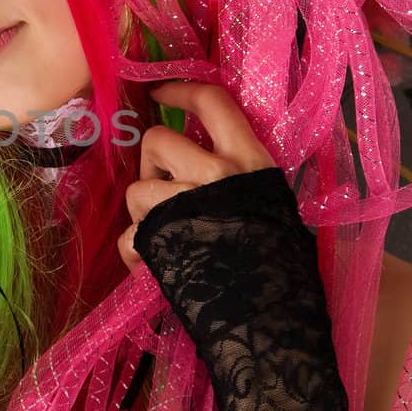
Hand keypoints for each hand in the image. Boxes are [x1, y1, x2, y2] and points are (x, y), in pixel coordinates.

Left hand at [118, 80, 275, 273]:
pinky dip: (136, 255)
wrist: (274, 320)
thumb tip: (211, 165)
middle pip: (157, 141)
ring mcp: (181, 205)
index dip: (181, 91)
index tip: (161, 93)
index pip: (213, 103)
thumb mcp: (274, 205)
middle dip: (153, 164)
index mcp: (248, 161)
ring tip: (168, 238)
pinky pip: (129, 236)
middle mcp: (213, 174)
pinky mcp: (157, 241)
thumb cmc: (283, 266)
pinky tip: (155, 268)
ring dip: (144, 214)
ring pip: (137, 190)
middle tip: (166, 189)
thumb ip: (241, 179)